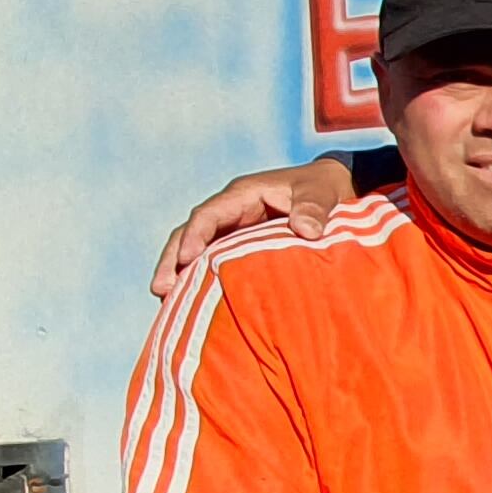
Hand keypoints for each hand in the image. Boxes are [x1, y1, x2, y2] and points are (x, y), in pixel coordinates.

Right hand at [152, 155, 355, 294]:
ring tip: (166, 302)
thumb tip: (307, 230)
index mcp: (242, 195)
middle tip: (160, 289)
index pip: (208, 215)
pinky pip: (212, 261)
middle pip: (190, 233)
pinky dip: (200, 279)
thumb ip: (314, 208)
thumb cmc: (323, 188)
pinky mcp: (238, 245)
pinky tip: (192, 305)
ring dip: (180, 273)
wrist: (332, 190)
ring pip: (195, 249)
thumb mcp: (320, 193)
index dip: (194, 235)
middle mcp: (229, 211)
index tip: (186, 260)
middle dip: (173, 259)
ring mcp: (231, 229)